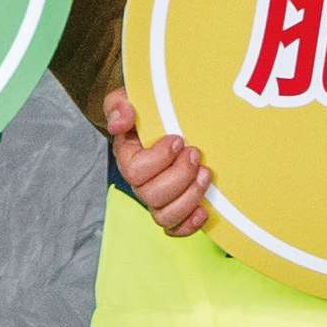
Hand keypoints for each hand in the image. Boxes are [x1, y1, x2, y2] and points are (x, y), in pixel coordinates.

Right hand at [102, 114, 222, 241]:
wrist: (168, 118)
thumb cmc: (149, 110)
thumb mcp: (131, 98)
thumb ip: (120, 104)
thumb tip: (121, 121)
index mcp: (128, 158)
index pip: (134, 171)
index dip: (159, 159)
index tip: (178, 139)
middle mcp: (141, 183)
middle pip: (152, 195)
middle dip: (180, 175)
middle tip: (195, 153)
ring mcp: (158, 198)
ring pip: (165, 215)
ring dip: (189, 197)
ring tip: (205, 174)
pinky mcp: (176, 207)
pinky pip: (175, 228)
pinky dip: (190, 224)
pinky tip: (204, 209)